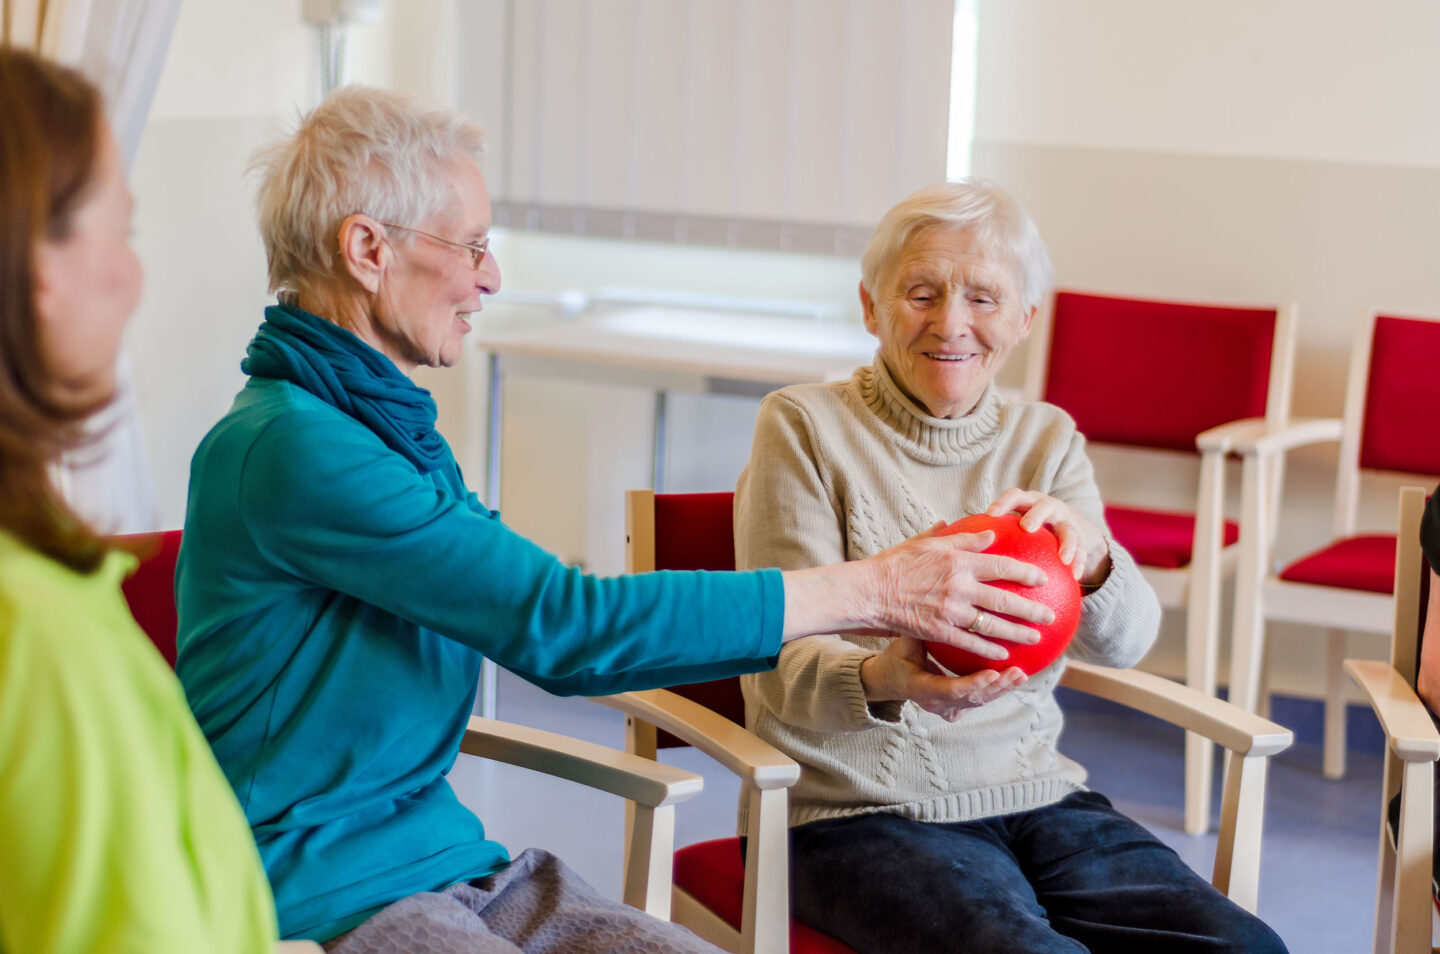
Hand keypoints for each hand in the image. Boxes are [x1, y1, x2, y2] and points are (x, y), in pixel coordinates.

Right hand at [858, 521, 1055, 661]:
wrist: (870, 591)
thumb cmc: (895, 564)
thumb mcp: (927, 543)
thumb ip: (961, 539)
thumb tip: (989, 535)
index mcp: (957, 561)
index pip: (1001, 565)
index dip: (1026, 572)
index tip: (1043, 578)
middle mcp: (958, 586)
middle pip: (1004, 600)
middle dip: (1031, 609)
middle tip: (1050, 615)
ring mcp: (950, 611)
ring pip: (992, 625)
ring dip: (1017, 633)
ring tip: (1035, 637)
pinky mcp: (939, 631)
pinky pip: (970, 642)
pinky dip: (988, 649)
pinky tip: (1003, 654)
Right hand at [860, 636, 1027, 720]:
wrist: (888, 680)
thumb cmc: (896, 657)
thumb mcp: (903, 644)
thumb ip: (918, 630)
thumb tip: (931, 601)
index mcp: (920, 689)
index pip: (949, 689)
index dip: (972, 684)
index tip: (992, 673)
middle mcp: (935, 703)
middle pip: (972, 699)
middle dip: (997, 687)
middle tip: (1017, 673)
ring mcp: (946, 708)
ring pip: (979, 701)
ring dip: (1003, 688)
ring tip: (1022, 674)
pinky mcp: (956, 708)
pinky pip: (980, 699)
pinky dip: (998, 689)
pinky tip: (1017, 677)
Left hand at [986, 489, 1110, 585]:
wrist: (1073, 533)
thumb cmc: (1031, 531)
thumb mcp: (1015, 528)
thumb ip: (992, 533)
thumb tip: (954, 539)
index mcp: (1028, 504)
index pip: (1014, 496)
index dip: (1003, 503)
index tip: (990, 514)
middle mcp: (1049, 508)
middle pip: (1043, 506)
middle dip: (1036, 515)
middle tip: (1027, 527)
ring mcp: (1068, 522)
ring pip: (1068, 529)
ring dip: (1066, 543)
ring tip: (1063, 559)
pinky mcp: (1084, 539)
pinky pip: (1084, 552)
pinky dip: (1081, 563)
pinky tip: (1076, 577)